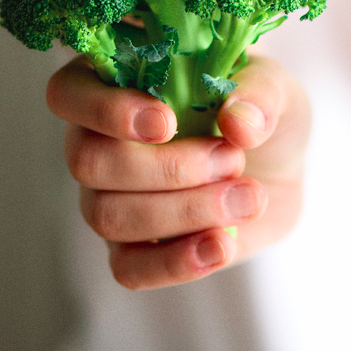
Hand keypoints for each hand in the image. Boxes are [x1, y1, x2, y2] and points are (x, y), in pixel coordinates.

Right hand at [46, 53, 309, 288]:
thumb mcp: (275, 88)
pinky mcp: (134, 248)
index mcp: (115, 82)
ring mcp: (109, 198)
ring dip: (186, 211)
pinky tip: (222, 246)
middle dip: (168, 167)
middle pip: (89, 162)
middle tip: (233, 158)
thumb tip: (237, 122)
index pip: (68, 93)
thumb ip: (260, 94)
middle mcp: (97, 140)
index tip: (167, 124)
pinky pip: (129, 269)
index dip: (106, 110)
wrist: (281, 166)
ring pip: (109, 216)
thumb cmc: (261, 111)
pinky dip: (176, 261)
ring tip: (250, 197)